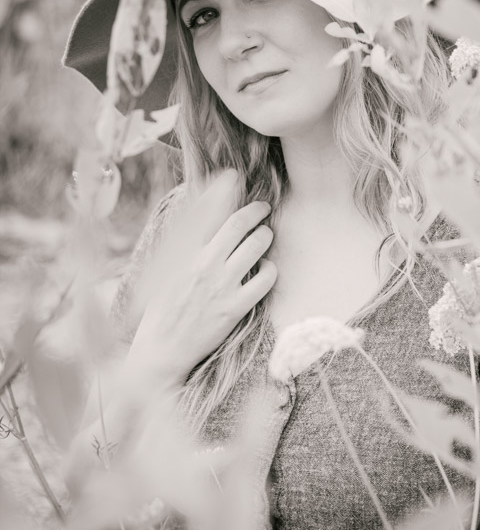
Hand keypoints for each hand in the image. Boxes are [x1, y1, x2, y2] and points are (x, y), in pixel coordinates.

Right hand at [126, 169, 276, 385]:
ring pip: (256, 246)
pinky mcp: (235, 307)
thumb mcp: (161, 273)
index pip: (205, 211)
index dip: (222, 190)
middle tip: (263, 208)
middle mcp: (202, 264)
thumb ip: (180, 247)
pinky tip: (267, 271)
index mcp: (181, 253)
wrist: (160, 352)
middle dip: (255, 211)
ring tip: (266, 236)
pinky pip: (265, 280)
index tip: (233, 177)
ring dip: (265, 236)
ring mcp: (220, 285)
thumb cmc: (159, 312)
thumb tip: (197, 220)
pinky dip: (271, 270)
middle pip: (238, 224)